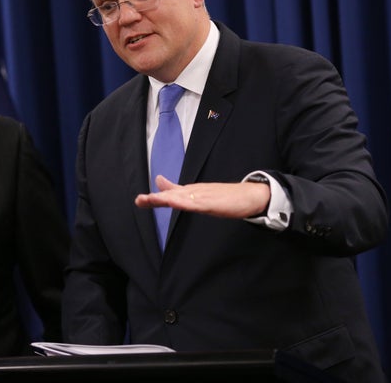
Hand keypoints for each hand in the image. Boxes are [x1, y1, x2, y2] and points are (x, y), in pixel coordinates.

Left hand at [134, 175, 270, 218]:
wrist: (251, 195)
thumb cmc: (226, 196)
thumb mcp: (202, 196)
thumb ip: (187, 193)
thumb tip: (169, 187)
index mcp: (192, 192)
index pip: (170, 194)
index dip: (155, 198)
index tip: (140, 200)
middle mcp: (195, 192)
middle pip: (171, 195)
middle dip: (155, 198)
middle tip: (139, 200)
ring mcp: (203, 196)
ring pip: (180, 197)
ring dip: (165, 198)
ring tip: (150, 200)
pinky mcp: (213, 203)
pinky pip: (197, 203)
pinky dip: (185, 202)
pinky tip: (175, 202)